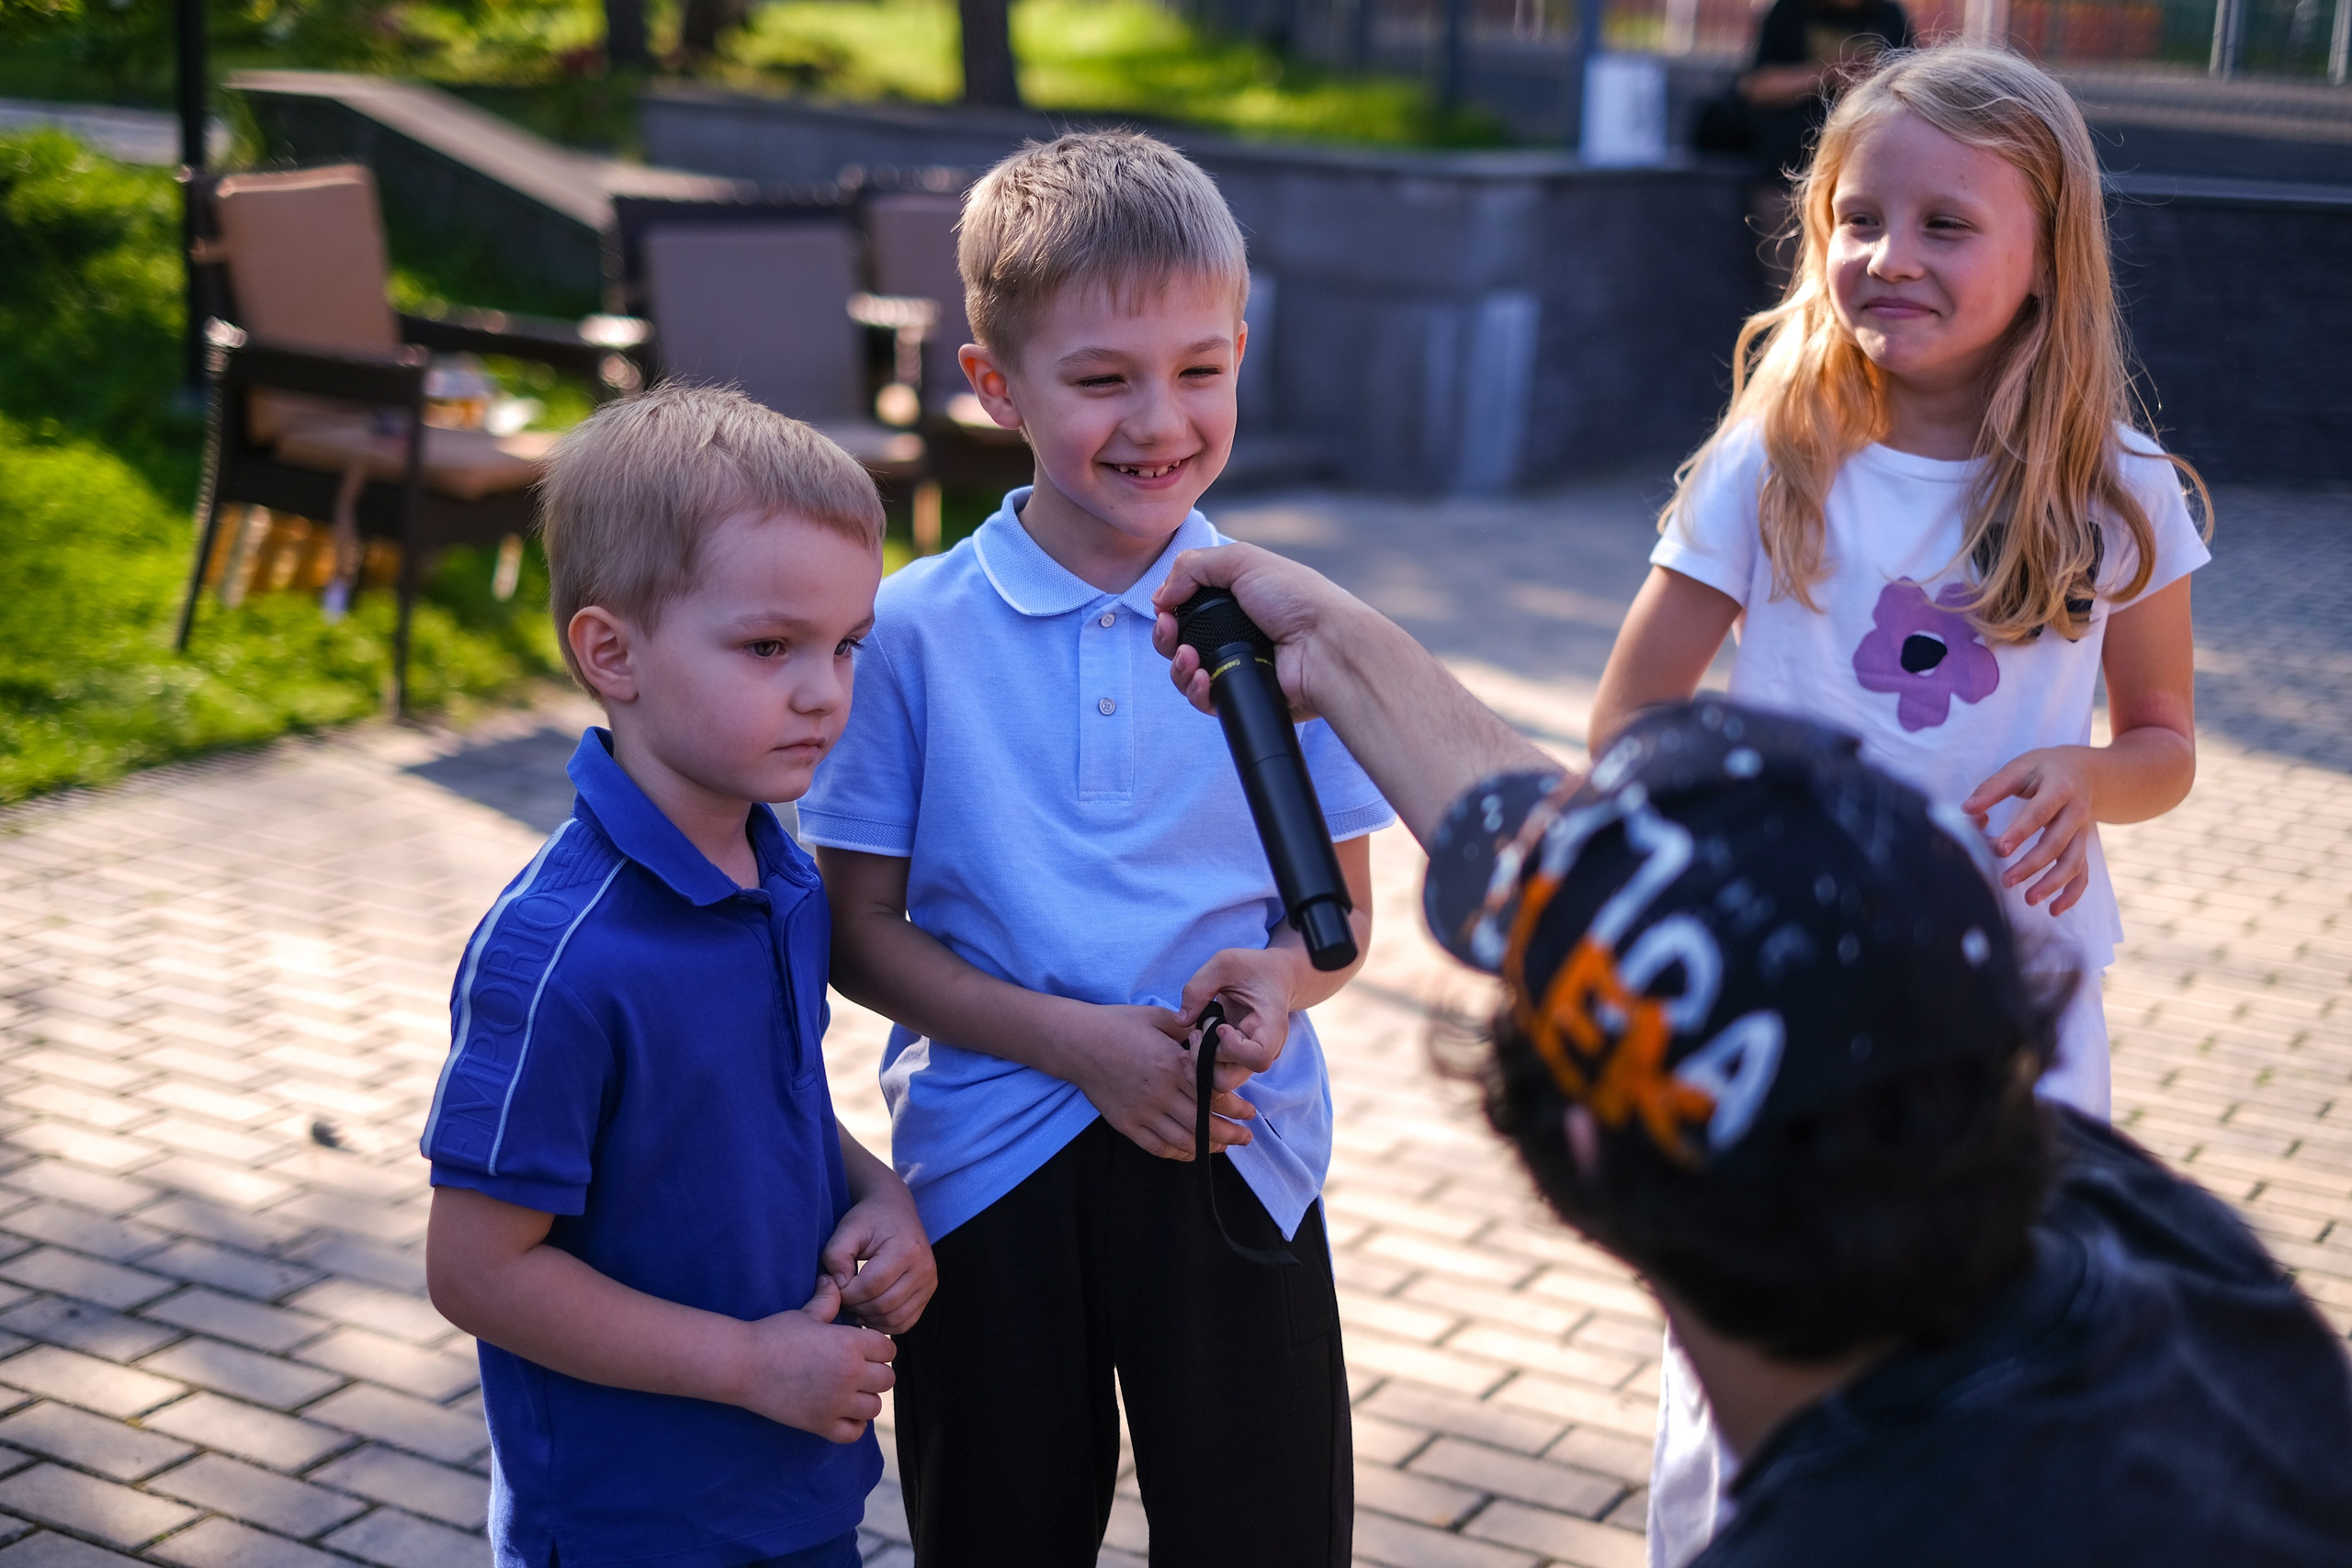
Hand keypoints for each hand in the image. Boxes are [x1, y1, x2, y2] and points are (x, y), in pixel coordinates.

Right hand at [732, 1276, 896, 1442]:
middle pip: (887, 1379)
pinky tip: (842, 1412)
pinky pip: (854, 1433)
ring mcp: (836, 1403)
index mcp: (849, 1344)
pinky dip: (853, 1424)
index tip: (866, 1349)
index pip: (888, 1349)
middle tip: (859, 1370)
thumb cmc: (773, 1334)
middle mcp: (849, 1374)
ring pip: (875, 1407)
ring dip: (866, 1399)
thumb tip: (833, 1280)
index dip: (879, 1348)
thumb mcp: (806, 1314)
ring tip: (850, 1391)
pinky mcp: (820, 1424)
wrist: (743, 1364)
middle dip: (876, 1373)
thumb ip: (828, 1300)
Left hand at [823, 1183, 936, 1334]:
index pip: (871, 1286)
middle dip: (855, 1306)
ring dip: (868, 1317)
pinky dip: (883, 1323)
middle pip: (884, 1305)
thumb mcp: (847, 1228)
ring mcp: (929, 1283)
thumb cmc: (870, 1218)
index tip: (833, 1283)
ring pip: (894, 1319)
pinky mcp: (928, 1293)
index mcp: (907, 1249)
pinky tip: (868, 1310)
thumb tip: (838, 1286)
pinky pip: (904, 1322)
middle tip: (841, 1295)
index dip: (846, 1292)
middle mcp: (924, 1268)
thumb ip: (835, 1255)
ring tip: (854, 1301)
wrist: (895, 1210)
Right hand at [1067, 1002, 1255, 1160]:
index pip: (1214, 1094)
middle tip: (1245, 1137)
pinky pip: (1158, 1146)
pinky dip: (1178, 1153)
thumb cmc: (1117, 1025)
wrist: (1077, 1043)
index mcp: (1173, 1064)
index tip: (1249, 1112)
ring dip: (1209, 1147)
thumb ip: (1187, 1029)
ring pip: (1184, 1140)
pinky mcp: (1126, 1123)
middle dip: (1231, 1133)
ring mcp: (1143, 1112)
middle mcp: (1161, 1093)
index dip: (1236, 1107)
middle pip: (1204, 1122)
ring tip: (1225, 1147)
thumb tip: (1211, 1034)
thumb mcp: (1157, 1018)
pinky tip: (1191, 1151)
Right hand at [1151, 543, 1362, 721]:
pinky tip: (1203, 679)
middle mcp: (1235, 632)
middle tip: (1170, 632)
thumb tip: (1161, 595)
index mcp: (1236, 599)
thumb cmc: (1296, 599)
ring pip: (1187, 673)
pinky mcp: (1242, 695)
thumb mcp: (1243, 561)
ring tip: (1189, 659)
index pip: (1188, 606)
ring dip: (1178, 666)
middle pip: (1180, 641)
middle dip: (1166, 638)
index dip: (1170, 609)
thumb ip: (1193, 567)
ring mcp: (1238, 665)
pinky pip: (1205, 699)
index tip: (1165, 609)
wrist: (1326, 646)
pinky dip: (1196, 690)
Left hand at [1178, 945, 1304, 1078]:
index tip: (1220, 1025)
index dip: (1232, 1047)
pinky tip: (1192, 1043)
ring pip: (1219, 1084)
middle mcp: (1264, 1051)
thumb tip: (1181, 1020)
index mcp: (1272, 1027)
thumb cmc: (1252, 969)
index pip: (1258, 1058)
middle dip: (1204, 1059)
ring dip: (1198, 1064)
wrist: (1272, 977)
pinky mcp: (1236, 1061)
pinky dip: (1198, 1064)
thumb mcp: (1225, 963)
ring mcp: (1249, 1059)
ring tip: (1194, 1037)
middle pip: (1230, 1079)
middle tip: (1196, 1033)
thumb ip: (1199, 987)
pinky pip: (1215, 1076)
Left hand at [1961, 746, 2095, 915]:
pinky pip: (2083, 873)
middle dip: (2033, 864)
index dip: (2021, 832)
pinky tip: (2054, 911)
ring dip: (2053, 884)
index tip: (2000, 849)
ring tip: (2029, 900)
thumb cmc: (2045, 769)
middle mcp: (2076, 813)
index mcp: (2060, 789)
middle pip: (2058, 843)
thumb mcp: (2022, 766)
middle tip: (2006, 881)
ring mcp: (2082, 833)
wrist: (2088, 772)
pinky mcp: (2083, 847)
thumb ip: (1994, 787)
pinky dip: (2072, 894)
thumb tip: (1966, 809)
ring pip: (2074, 862)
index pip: (2040, 813)